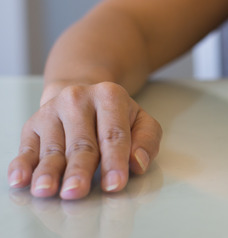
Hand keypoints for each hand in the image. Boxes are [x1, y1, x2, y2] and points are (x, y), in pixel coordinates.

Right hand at [7, 82, 161, 199]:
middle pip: (81, 143)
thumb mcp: (140, 121)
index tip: (114, 184)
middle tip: (76, 191)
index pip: (114, 134)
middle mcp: (77, 100)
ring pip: (52, 149)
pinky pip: (26, 149)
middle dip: (79, 170)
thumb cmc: (115, 117)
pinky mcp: (32, 125)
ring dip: (49, 171)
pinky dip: (22, 166)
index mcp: (109, 96)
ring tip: (47, 190)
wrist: (82, 97)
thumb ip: (146, 140)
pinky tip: (21, 180)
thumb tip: (138, 163)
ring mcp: (51, 111)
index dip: (115, 161)